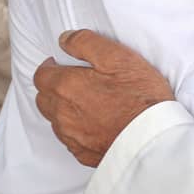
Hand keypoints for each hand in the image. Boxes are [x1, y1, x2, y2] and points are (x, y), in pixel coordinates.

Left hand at [34, 30, 174, 166]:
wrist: (153, 138)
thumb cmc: (140, 97)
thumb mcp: (118, 57)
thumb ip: (85, 43)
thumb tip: (64, 39)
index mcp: (66, 87)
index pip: (41, 76)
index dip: (50, 67)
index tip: (62, 64)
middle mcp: (62, 114)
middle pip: (43, 99)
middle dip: (53, 88)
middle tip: (74, 82)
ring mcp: (71, 137)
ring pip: (55, 120)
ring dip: (64, 110)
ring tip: (88, 102)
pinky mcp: (83, 154)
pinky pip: (70, 139)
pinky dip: (77, 130)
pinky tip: (95, 124)